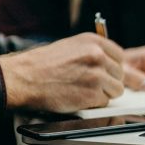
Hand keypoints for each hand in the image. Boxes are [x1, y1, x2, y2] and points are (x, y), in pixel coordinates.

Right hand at [0, 33, 123, 112]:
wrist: (24, 78)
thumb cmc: (44, 63)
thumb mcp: (73, 47)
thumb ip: (95, 53)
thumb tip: (114, 65)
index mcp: (94, 41)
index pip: (120, 56)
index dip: (113, 67)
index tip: (106, 72)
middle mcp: (98, 55)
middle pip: (120, 74)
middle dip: (108, 81)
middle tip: (90, 83)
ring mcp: (96, 75)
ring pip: (116, 89)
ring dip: (104, 93)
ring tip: (84, 90)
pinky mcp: (92, 94)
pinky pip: (105, 102)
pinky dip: (94, 103)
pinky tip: (79, 97)